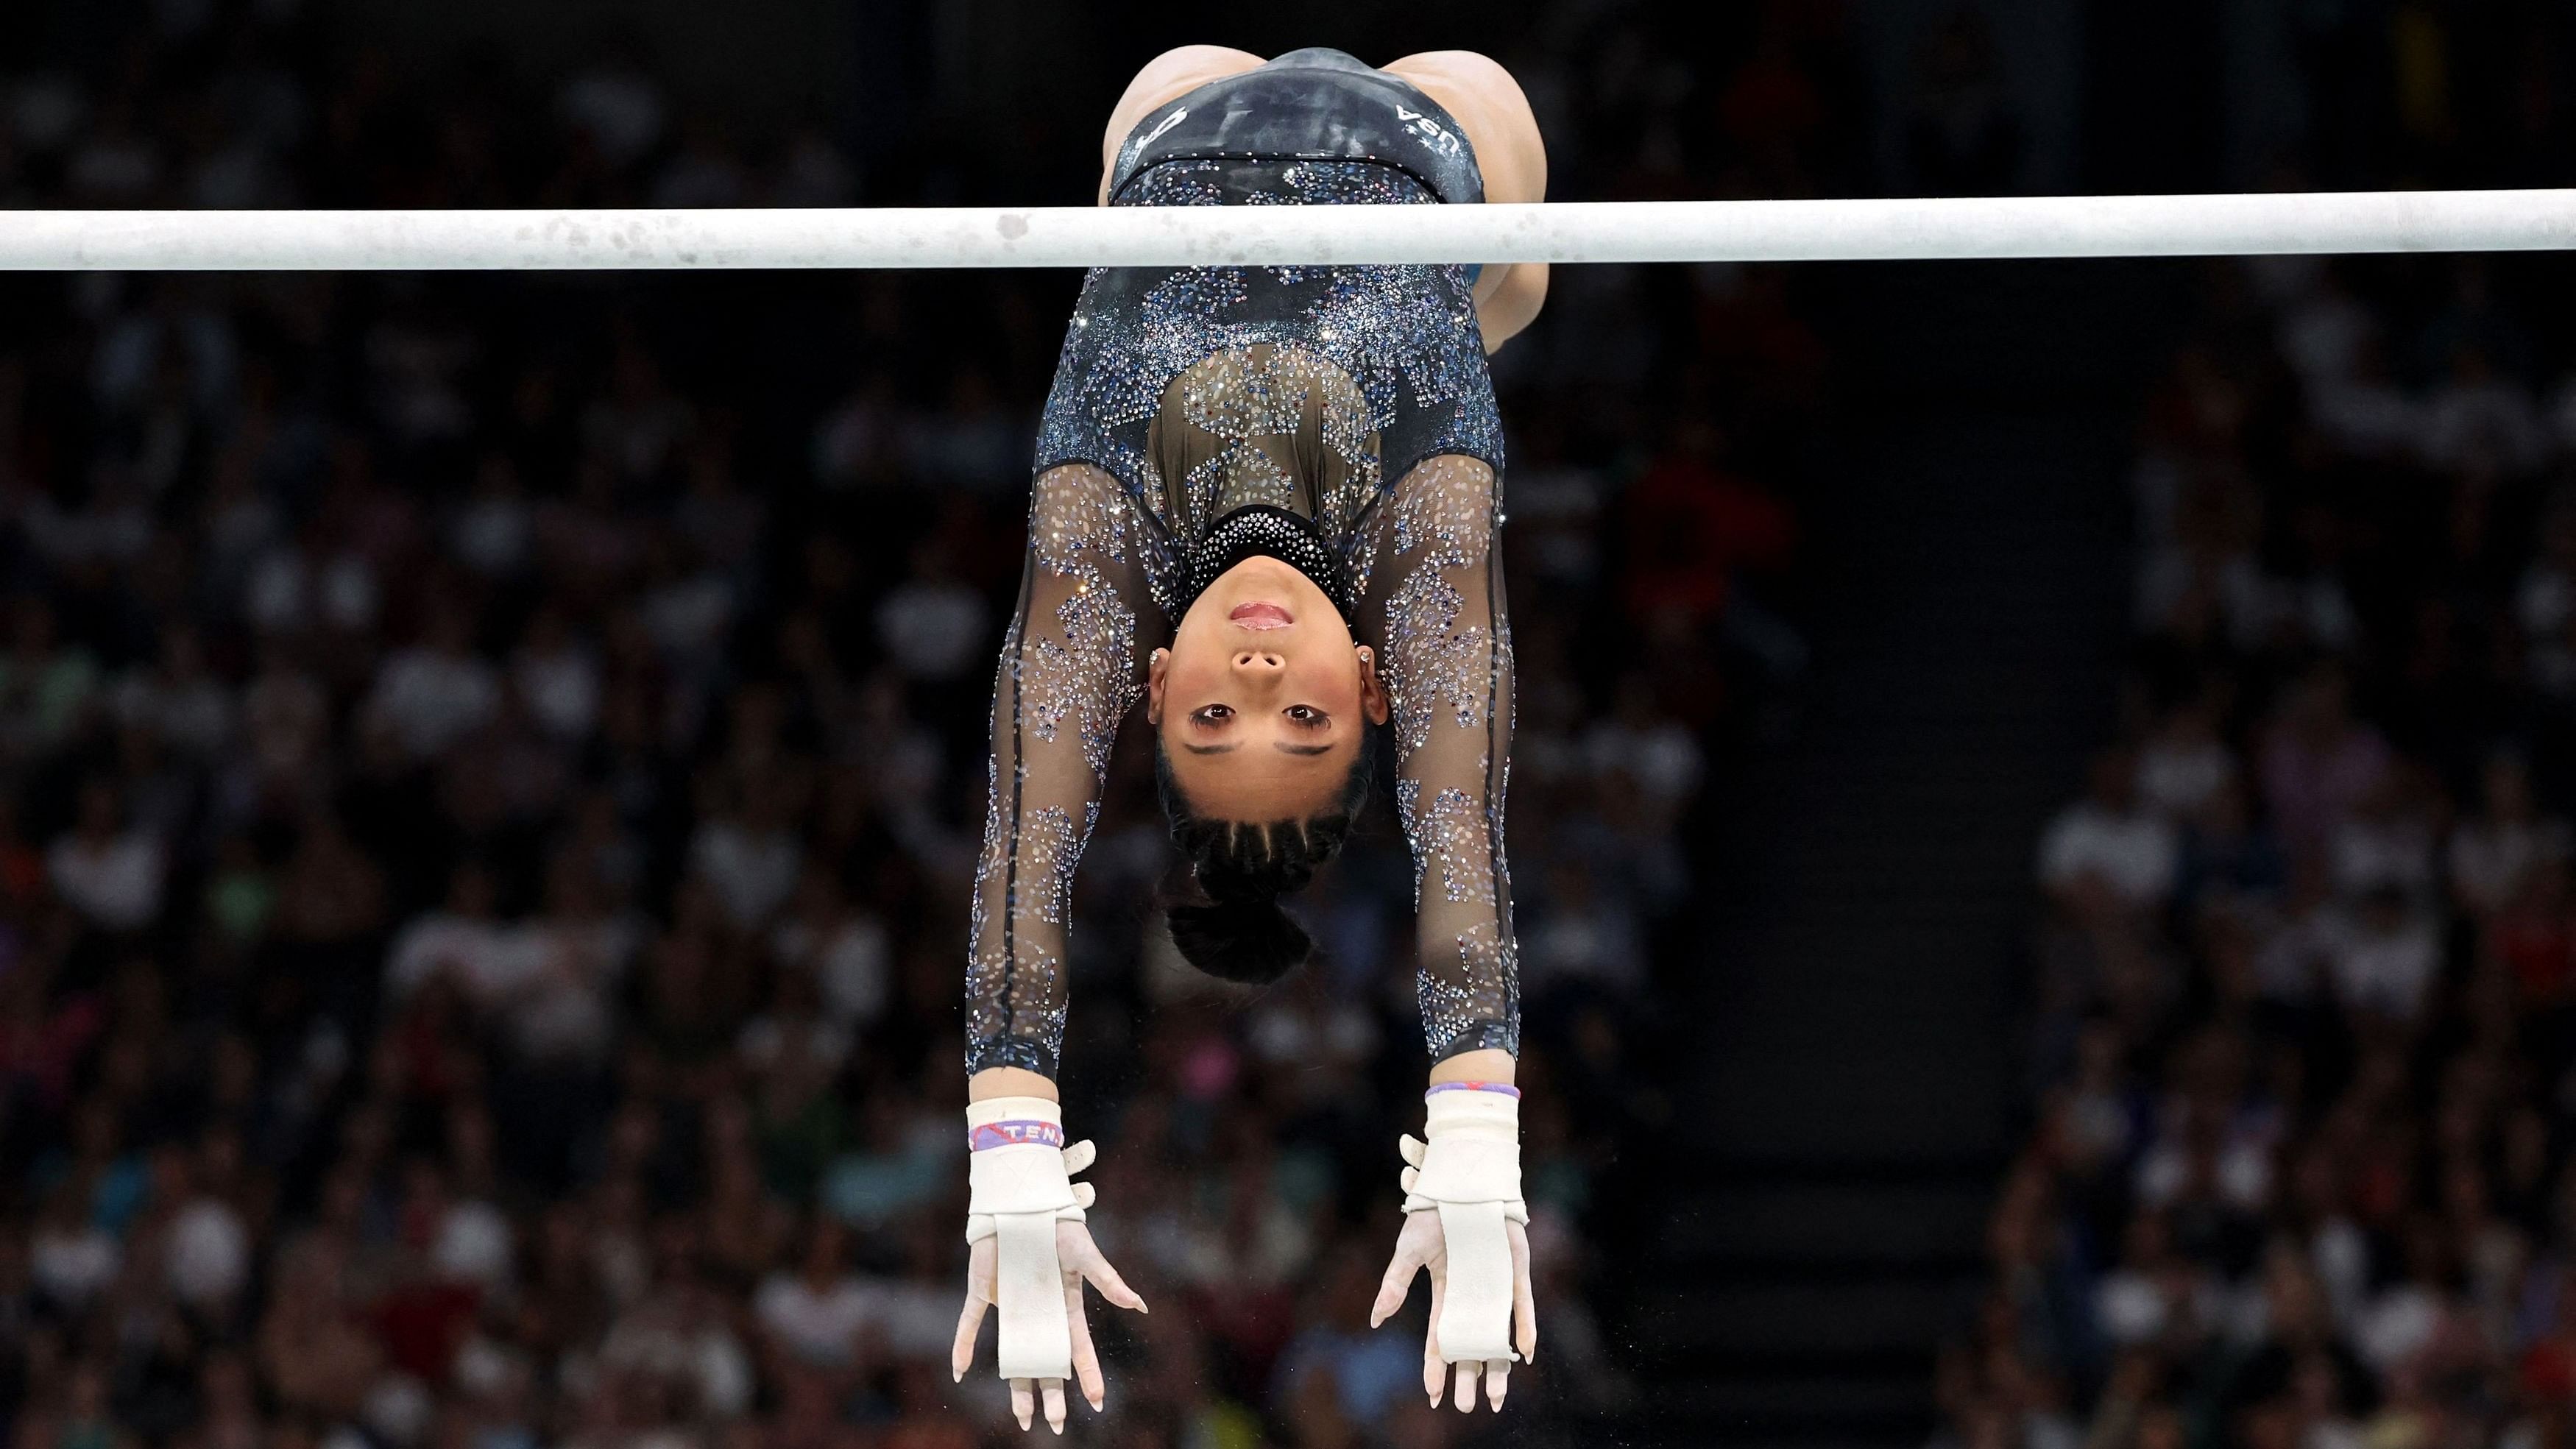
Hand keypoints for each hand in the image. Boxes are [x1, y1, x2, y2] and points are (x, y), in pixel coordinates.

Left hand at [952, 1217, 1145, 1431]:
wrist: (1024, 1202)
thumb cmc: (1060, 1228)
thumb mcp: (1087, 1256)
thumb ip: (1110, 1282)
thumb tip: (1140, 1307)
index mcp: (1064, 1306)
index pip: (1077, 1348)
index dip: (1087, 1374)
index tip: (1097, 1402)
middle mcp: (1037, 1313)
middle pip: (1046, 1362)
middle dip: (1052, 1394)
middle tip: (1056, 1424)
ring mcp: (1009, 1306)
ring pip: (1012, 1354)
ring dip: (1017, 1386)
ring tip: (1023, 1419)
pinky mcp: (983, 1292)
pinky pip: (970, 1323)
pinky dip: (963, 1345)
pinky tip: (959, 1370)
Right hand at [1370, 1203, 1537, 1411]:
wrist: (1462, 1183)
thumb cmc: (1432, 1215)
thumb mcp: (1408, 1251)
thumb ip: (1394, 1285)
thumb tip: (1375, 1320)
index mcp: (1444, 1292)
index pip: (1439, 1338)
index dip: (1436, 1367)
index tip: (1434, 1396)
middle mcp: (1471, 1295)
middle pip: (1469, 1345)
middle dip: (1467, 1377)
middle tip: (1465, 1407)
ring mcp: (1494, 1285)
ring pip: (1497, 1333)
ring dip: (1497, 1366)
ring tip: (1497, 1398)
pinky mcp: (1514, 1272)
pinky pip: (1521, 1304)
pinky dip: (1524, 1328)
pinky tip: (1525, 1353)